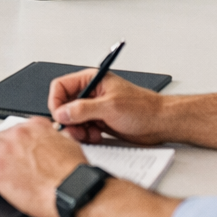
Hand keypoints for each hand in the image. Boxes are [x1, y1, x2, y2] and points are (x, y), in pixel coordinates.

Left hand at [0, 119, 85, 216]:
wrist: (74, 190)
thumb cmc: (75, 174)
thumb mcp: (69, 145)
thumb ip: (55, 140)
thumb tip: (54, 143)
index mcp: (36, 127)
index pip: (16, 127)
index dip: (12, 138)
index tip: (12, 145)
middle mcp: (18, 134)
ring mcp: (6, 151)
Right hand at [48, 71, 168, 144]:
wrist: (160, 123)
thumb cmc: (143, 108)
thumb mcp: (110, 107)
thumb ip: (83, 109)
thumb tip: (62, 112)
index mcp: (92, 80)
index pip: (60, 87)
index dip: (57, 102)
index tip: (61, 117)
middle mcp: (91, 93)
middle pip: (64, 105)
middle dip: (68, 120)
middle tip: (77, 130)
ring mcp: (94, 107)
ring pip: (72, 119)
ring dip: (78, 130)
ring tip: (90, 134)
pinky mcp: (99, 121)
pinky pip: (82, 129)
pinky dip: (86, 135)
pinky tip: (97, 136)